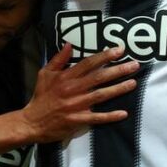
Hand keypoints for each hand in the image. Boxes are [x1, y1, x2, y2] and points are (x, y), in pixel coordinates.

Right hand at [19, 44, 137, 142]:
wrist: (32, 122)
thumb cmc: (41, 96)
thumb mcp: (45, 73)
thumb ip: (59, 59)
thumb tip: (70, 44)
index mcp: (66, 77)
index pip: (89, 63)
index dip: (105, 56)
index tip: (119, 50)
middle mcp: (73, 89)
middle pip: (99, 77)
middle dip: (118, 70)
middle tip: (134, 65)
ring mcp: (77, 105)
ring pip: (101, 95)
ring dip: (118, 89)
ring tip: (133, 83)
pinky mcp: (78, 120)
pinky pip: (97, 118)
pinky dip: (110, 116)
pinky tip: (123, 113)